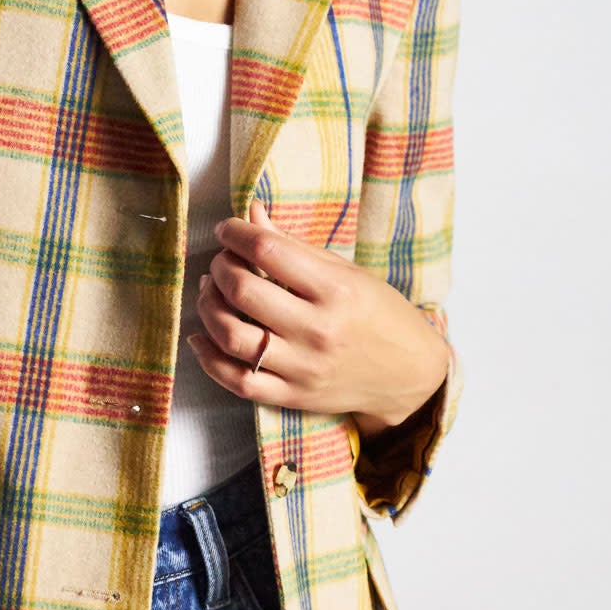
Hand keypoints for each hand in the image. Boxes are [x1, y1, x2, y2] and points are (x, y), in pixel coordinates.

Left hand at [186, 199, 448, 428]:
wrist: (409, 375)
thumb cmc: (378, 315)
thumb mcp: (346, 272)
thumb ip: (294, 246)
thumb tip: (252, 213)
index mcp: (336, 290)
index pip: (267, 251)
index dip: (236, 233)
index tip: (228, 230)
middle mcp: (318, 330)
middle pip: (243, 291)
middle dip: (220, 268)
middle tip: (222, 262)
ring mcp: (303, 367)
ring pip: (231, 336)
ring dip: (207, 307)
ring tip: (209, 292)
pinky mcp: (292, 396)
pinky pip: (236, 380)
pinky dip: (208, 358)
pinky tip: (201, 336)